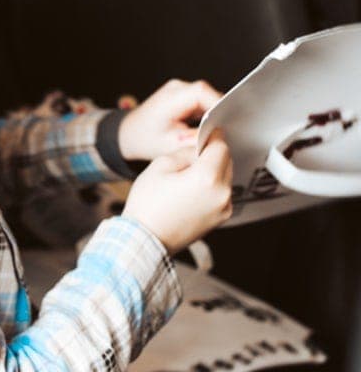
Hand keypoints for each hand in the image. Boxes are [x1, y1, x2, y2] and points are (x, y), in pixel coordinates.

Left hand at [117, 78, 220, 160]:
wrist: (130, 134)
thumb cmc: (145, 140)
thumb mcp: (171, 145)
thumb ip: (196, 139)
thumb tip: (220, 137)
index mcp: (171, 97)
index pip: (202, 92)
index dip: (219, 106)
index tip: (228, 124)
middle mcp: (177, 88)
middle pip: (209, 93)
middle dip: (219, 113)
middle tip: (223, 134)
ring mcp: (181, 90)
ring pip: (209, 98)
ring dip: (214, 114)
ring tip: (214, 133)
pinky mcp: (185, 96)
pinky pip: (204, 101)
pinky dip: (209, 114)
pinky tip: (208, 129)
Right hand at [122, 133, 232, 253]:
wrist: (145, 239)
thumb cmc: (148, 204)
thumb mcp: (161, 165)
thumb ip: (186, 152)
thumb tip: (198, 150)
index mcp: (207, 177)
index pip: (221, 147)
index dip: (213, 137)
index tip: (208, 132)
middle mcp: (222, 194)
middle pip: (227, 161)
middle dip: (213, 153)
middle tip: (195, 152)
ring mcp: (223, 209)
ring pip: (225, 177)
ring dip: (214, 170)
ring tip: (190, 174)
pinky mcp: (220, 219)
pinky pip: (222, 194)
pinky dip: (213, 186)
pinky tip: (193, 189)